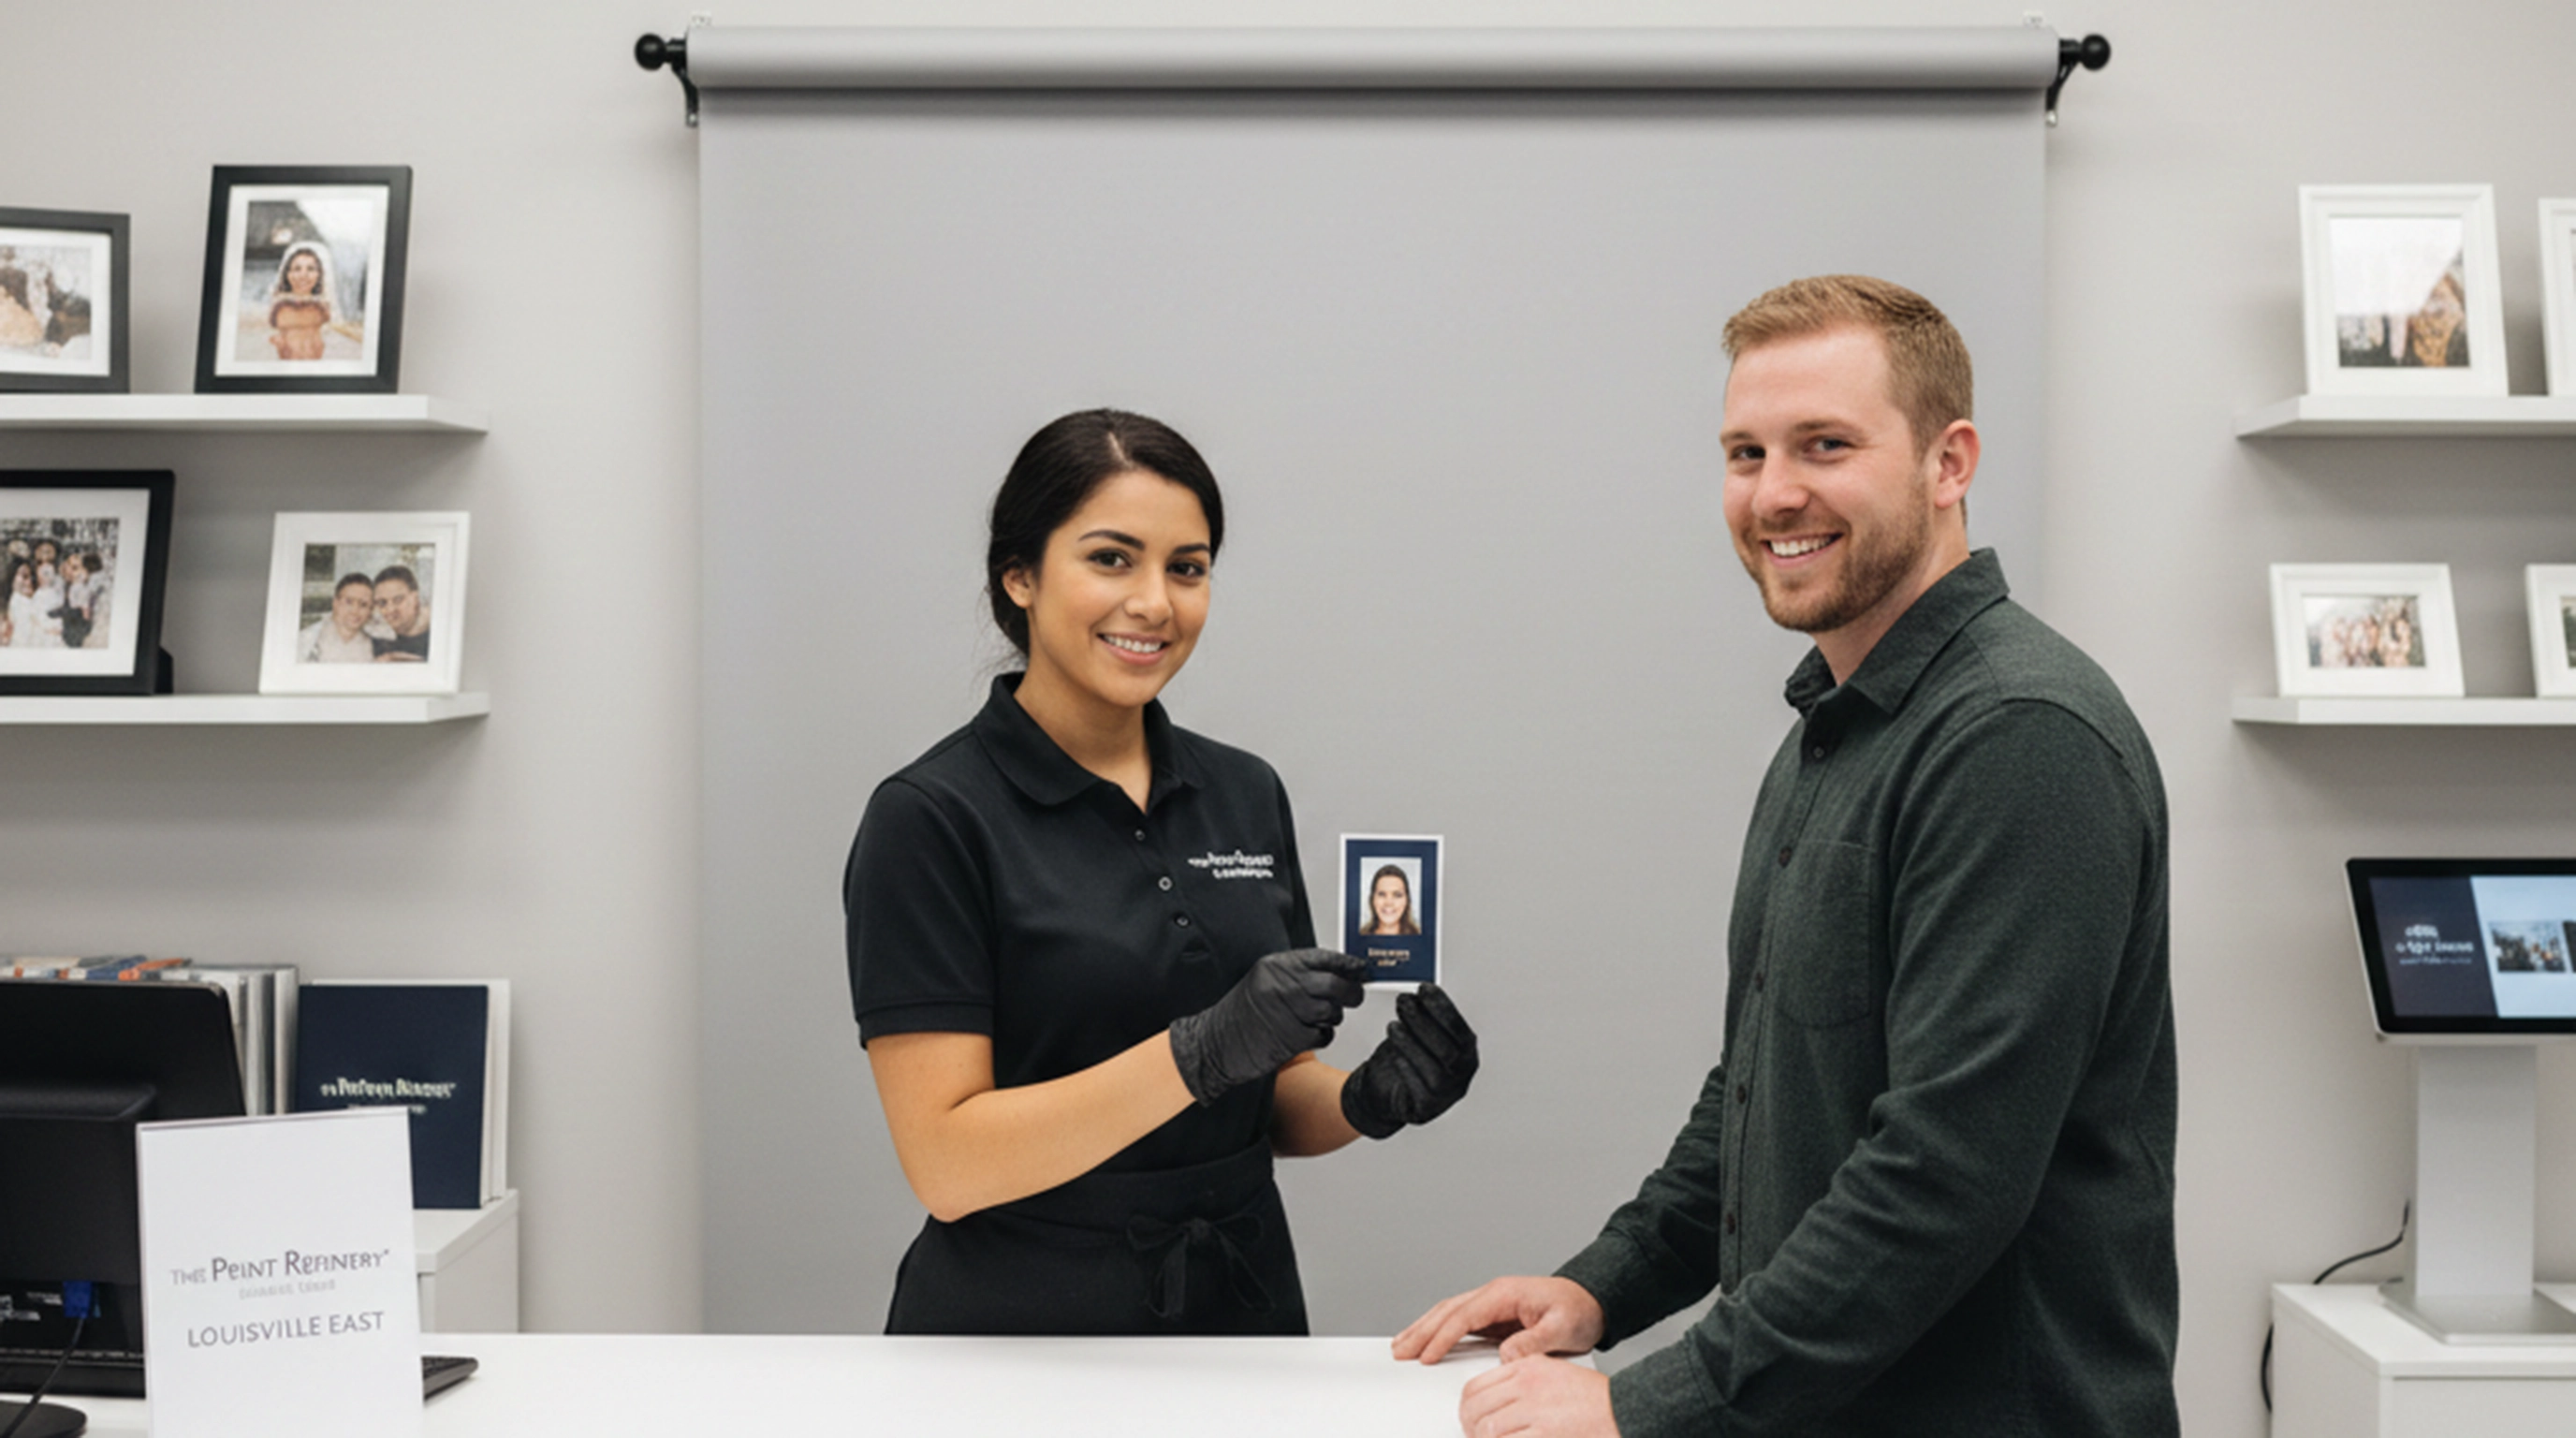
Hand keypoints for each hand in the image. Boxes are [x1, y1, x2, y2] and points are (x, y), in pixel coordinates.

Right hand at [1168, 948, 1364, 1104]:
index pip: (1323, 958)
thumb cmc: (1240, 1015)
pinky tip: (1308, 1033)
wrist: (1213, 1044)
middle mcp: (1283, 985)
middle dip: (1351, 992)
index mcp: (1276, 966)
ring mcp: (1288, 1011)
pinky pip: (1323, 1034)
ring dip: (1332, 1017)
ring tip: (1316, 1019)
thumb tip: (1338, 974)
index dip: (1348, 964)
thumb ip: (1297, 974)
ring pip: (1332, 1011)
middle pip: (1335, 984)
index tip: (1362, 969)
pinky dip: (1322, 1035)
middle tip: (1355, 996)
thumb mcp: (1264, 981)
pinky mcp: (1291, 1038)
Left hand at [1340, 982, 1478, 1138]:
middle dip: (1425, 1023)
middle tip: (1405, 1003)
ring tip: (1393, 1026)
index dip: (1443, 1009)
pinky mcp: (1426, 1109)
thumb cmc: (1407, 1060)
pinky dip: (1407, 1069)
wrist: (1386, 1092)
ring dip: (1412, 1045)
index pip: (1461, 1031)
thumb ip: (1423, 1017)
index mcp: (1467, 1054)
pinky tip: (1394, 1054)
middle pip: (1449, 1051)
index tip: (1425, 989)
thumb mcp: (1418, 1034)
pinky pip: (1419, 1091)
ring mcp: (1446, 1095)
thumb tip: (1417, 993)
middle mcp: (1461, 1076)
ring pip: (1435, 1071)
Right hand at [1393, 1275, 1604, 1364]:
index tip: (1426, 1356)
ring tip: (1402, 1345)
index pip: (1464, 1315)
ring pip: (1449, 1313)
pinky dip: (1439, 1331)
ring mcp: (1492, 1303)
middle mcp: (1493, 1294)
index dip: (1443, 1336)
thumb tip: (1505, 1356)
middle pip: (1447, 1311)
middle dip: (1421, 1331)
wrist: (1592, 1301)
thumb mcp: (1563, 1329)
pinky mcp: (1494, 1315)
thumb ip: (1534, 1342)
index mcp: (1505, 1294)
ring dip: (1424, 1329)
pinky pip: (1459, 1322)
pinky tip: (1428, 1342)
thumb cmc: (1579, 1311)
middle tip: (1399, 1351)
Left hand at [1458, 1355, 1614, 1437]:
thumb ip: (1522, 1384)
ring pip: (1487, 1429)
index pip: (1475, 1387)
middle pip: (1475, 1409)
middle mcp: (1527, 1386)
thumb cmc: (1593, 1399)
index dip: (1467, 1408)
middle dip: (1470, 1428)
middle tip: (1476, 1437)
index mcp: (1527, 1367)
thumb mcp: (1554, 1374)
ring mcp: (1535, 1411)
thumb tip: (1494, 1405)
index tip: (1469, 1419)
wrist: (1624, 1410)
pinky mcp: (1544, 1434)